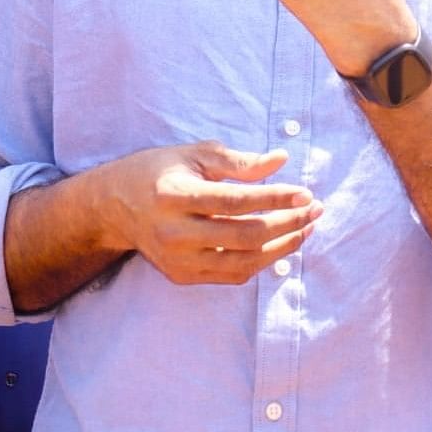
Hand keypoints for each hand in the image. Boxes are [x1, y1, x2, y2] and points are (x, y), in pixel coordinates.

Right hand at [101, 141, 321, 285]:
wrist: (115, 207)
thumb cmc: (160, 171)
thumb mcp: (194, 154)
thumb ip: (238, 160)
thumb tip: (281, 160)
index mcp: (174, 195)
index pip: (235, 201)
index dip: (275, 199)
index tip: (306, 193)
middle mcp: (174, 232)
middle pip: (244, 235)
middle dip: (287, 223)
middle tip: (316, 209)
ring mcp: (177, 260)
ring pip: (242, 263)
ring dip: (282, 247)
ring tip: (306, 228)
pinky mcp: (182, 276)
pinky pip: (231, 275)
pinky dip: (261, 261)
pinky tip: (281, 243)